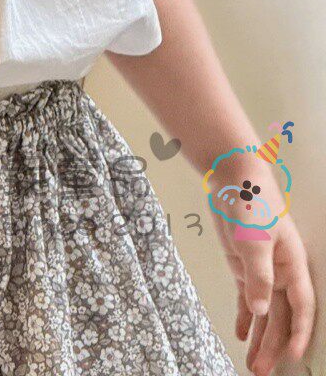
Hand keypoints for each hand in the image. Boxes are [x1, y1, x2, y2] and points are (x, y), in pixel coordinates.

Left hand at [212, 207, 314, 375]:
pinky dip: (246, 316)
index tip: (295, 357)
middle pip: (281, 316)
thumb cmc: (251, 204)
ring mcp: (262, 270)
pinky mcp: (244, 265)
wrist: (233, 179)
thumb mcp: (253, 240)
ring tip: (253, 363)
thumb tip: (262, 311)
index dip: (300, 332)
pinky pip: (248, 297)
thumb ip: (258, 276)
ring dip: (260, 336)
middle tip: (261, 371)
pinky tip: (242, 334)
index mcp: (292, 265)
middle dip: (273, 344)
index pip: (301, 307)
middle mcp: (281, 272)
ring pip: (265, 311)